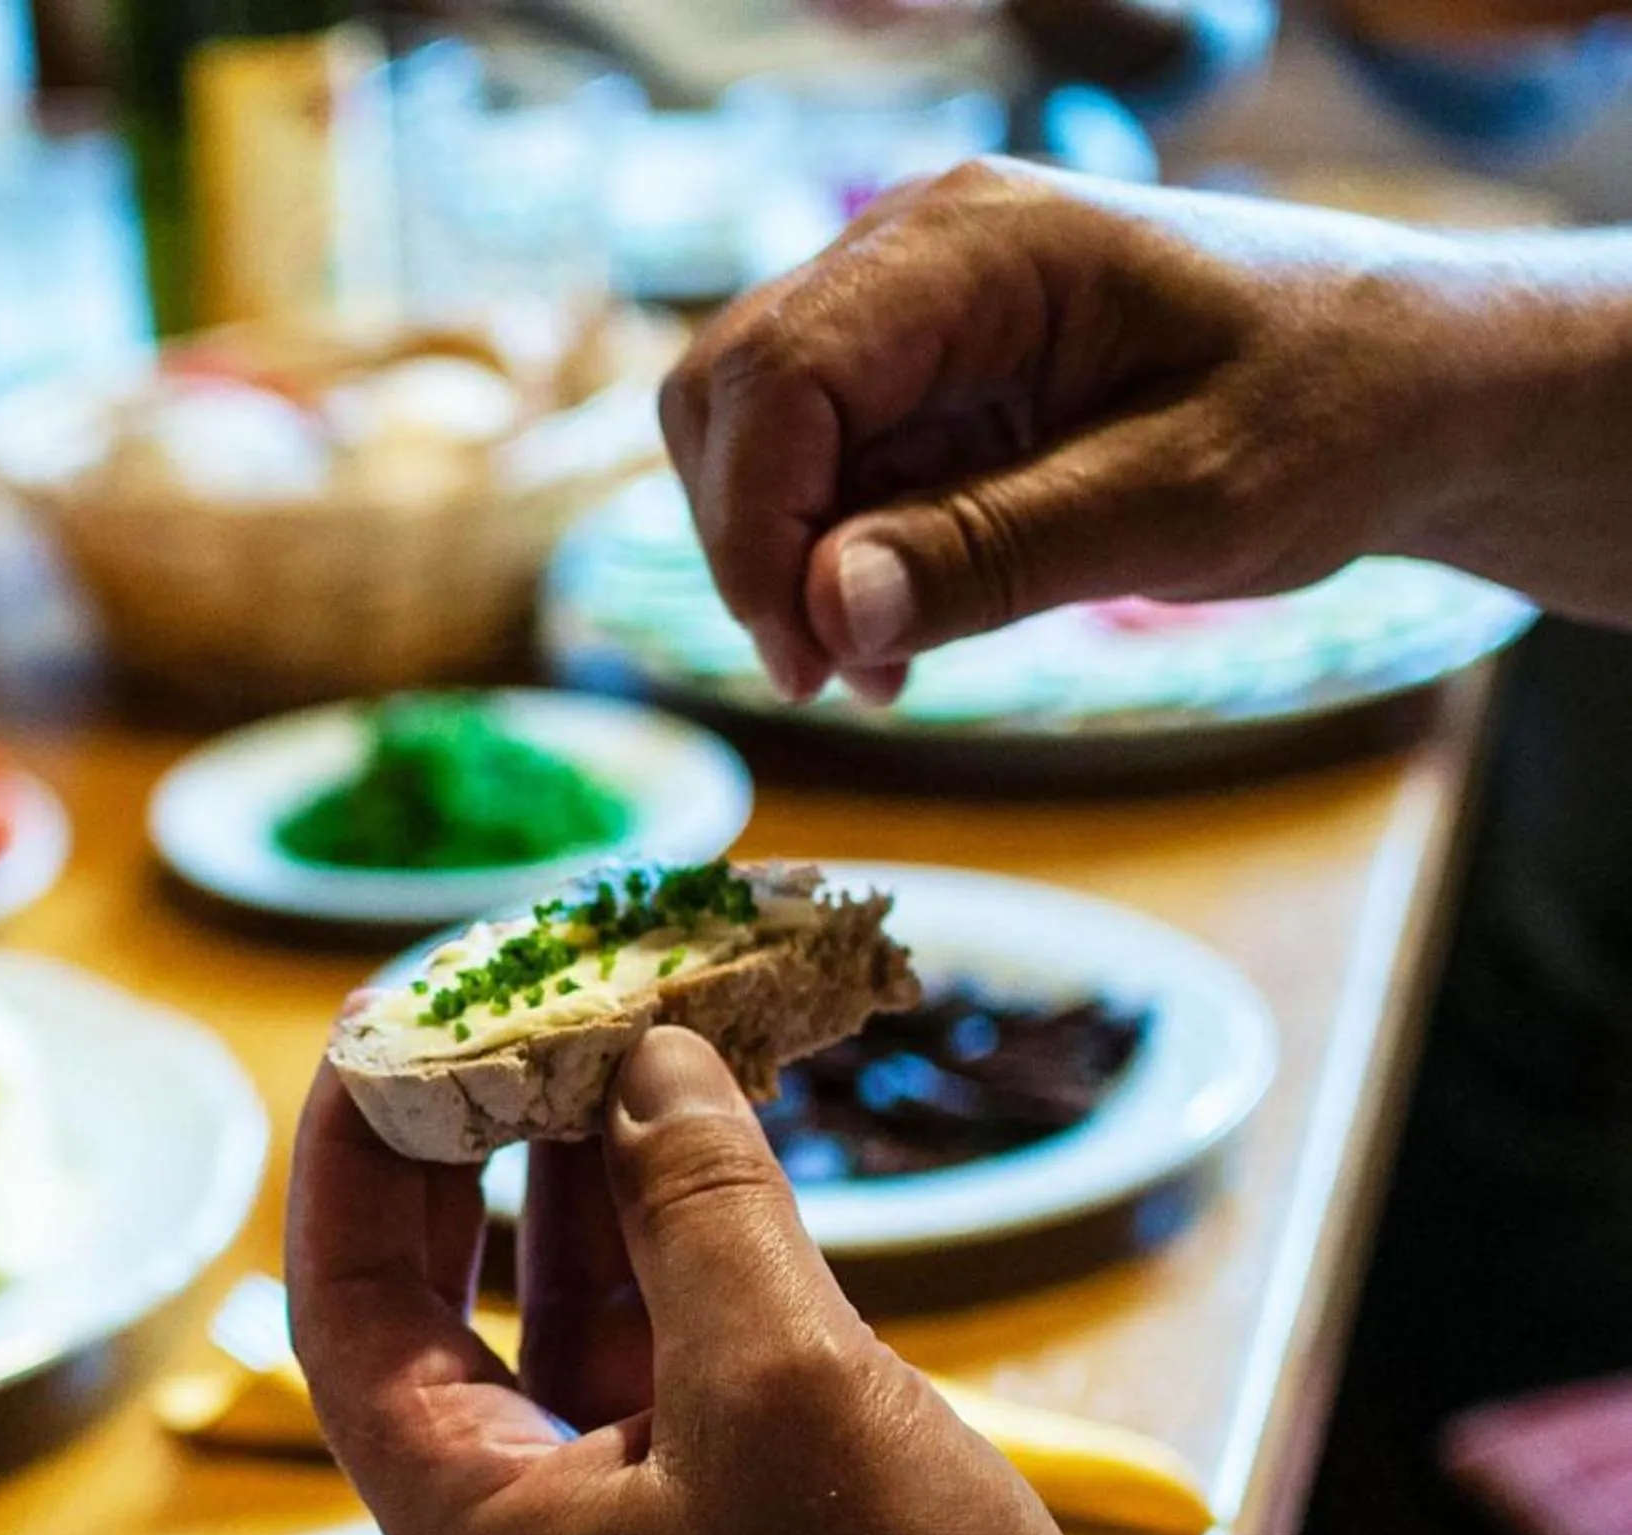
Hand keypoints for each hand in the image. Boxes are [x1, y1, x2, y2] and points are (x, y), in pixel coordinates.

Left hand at [287, 1028, 1077, 1534]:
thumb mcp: (788, 1399)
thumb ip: (703, 1215)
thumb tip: (647, 1058)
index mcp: (471, 1532)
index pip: (343, 1309)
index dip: (349, 1153)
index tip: (380, 1018)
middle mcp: (521, 1524)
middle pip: (439, 1296)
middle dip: (469, 1139)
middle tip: (496, 999)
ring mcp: (622, 1516)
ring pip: (561, 1304)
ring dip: (587, 1162)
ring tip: (609, 1022)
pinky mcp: (723, 1505)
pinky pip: (662, 1337)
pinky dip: (679, 1227)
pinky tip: (702, 1126)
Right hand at [661, 157, 1631, 702]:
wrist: (1419, 382)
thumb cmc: (1333, 411)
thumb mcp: (1185, 502)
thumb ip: (999, 550)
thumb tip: (830, 611)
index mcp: (976, 244)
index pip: (779, 371)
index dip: (756, 525)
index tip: (806, 658)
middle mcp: (916, 250)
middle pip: (731, 389)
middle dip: (753, 543)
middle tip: (834, 675)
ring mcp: (910, 306)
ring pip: (751, 429)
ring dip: (783, 558)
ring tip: (877, 666)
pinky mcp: (922, 372)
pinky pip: (818, 461)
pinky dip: (830, 557)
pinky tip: (898, 632)